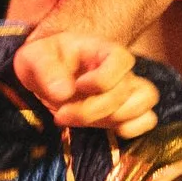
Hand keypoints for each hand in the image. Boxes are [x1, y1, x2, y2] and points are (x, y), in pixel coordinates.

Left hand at [14, 31, 159, 137]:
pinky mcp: (125, 112)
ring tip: (83, 123)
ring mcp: (126, 91)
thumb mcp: (34, 57)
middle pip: (125, 91)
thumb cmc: (43, 61)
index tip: (77, 86)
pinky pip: (147, 120)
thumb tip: (64, 93)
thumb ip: (46, 69)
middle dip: (92, 110)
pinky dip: (132, 129)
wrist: (46, 74)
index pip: (121, 61)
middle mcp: (119, 70)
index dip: (101, 80)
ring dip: (115, 119)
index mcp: (102, 50)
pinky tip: (106, 131)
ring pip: (145, 103)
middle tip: (61, 115)